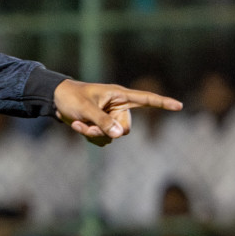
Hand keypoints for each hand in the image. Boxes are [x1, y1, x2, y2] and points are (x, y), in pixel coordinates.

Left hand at [52, 80, 181, 145]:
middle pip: (125, 129)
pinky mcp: (101, 126)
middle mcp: (118, 107)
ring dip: (95, 135)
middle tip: (88, 125)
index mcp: (119, 96)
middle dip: (107, 131)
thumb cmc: (71, 97)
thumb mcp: (86, 109)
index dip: (163, 103)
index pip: (146, 99)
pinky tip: (78, 126)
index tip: (179, 106)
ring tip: (79, 123)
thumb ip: (103, 122)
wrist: (55, 100)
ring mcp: (110, 118)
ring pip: (113, 137)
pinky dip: (90, 137)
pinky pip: (103, 140)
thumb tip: (120, 134)